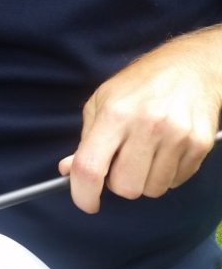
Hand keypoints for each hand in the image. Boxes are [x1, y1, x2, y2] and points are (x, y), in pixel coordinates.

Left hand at [59, 28, 221, 212]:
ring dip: (145, 179)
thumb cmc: (141, 84)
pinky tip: (166, 149)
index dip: (83, 194)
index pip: (90, 167)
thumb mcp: (103, 101)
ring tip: (147, 152)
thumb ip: (86, 139)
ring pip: (152, 190)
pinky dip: (167, 173)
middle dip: (120, 183)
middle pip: (125, 187)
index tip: (86, 202)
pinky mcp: (199, 144)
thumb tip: (69, 170)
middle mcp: (147, 124)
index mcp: (115, 113)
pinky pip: (176, 182)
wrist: (190, 66)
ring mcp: (176, 135)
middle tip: (123, 161)